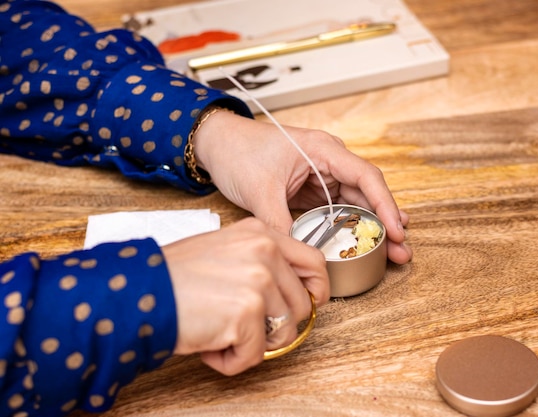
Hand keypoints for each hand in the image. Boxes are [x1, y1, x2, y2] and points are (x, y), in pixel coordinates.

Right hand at [161, 217, 328, 375]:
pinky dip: (231, 360)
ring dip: (251, 343)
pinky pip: (256, 354)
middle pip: (301, 305)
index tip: (311, 303)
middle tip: (239, 324)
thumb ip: (260, 263)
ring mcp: (259, 280)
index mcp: (260, 233)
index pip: (313, 261)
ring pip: (283, 333)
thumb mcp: (224, 251)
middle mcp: (264, 251)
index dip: (316, 290)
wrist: (138, 291)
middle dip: (274, 325)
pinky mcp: (248, 312)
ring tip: (219, 331)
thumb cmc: (173, 276)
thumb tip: (290, 292)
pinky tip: (209, 343)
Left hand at [194, 111, 412, 264]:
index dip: (385, 205)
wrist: (216, 144)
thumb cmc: (238, 152)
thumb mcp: (259, 190)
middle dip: (386, 223)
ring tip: (391, 253)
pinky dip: (350, 227)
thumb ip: (280, 223)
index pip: (365, 177)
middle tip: (402, 250)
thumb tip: (299, 257)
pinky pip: (337, 211)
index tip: (397, 230)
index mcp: (323, 150)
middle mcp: (329, 161)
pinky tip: (363, 244)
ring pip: (355, 204)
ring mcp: (321, 177)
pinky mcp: (312, 191)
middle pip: (367, 193)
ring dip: (371, 228)